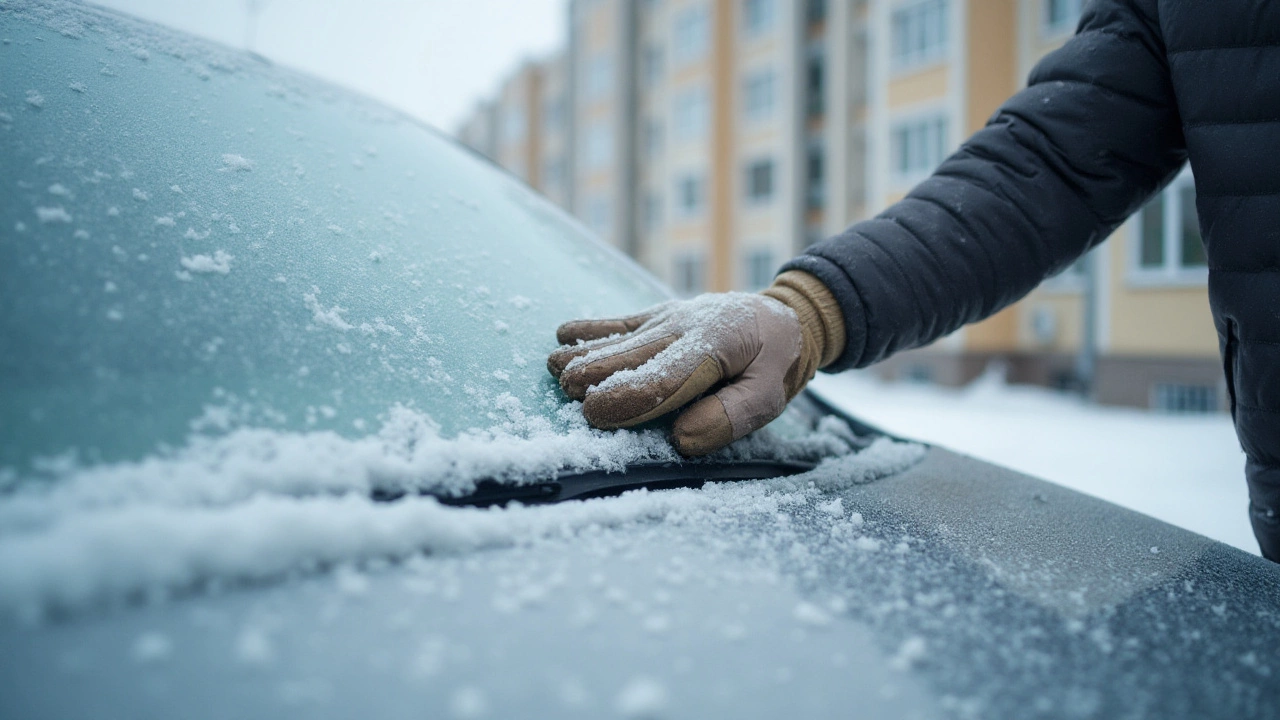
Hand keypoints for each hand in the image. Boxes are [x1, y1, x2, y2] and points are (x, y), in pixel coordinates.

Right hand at [547, 271, 844, 455]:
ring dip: (587, 353)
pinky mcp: (659, 315)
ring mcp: (669, 318)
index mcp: (715, 346)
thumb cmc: (775, 362)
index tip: (595, 413)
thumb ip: (731, 417)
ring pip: (622, 338)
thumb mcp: (770, 395)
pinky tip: (563, 333)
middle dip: (597, 374)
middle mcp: (685, 326)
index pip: (665, 377)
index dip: (628, 397)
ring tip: (555, 367)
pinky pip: (622, 322)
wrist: (783, 317)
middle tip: (567, 391)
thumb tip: (681, 437)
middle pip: (633, 355)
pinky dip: (592, 328)